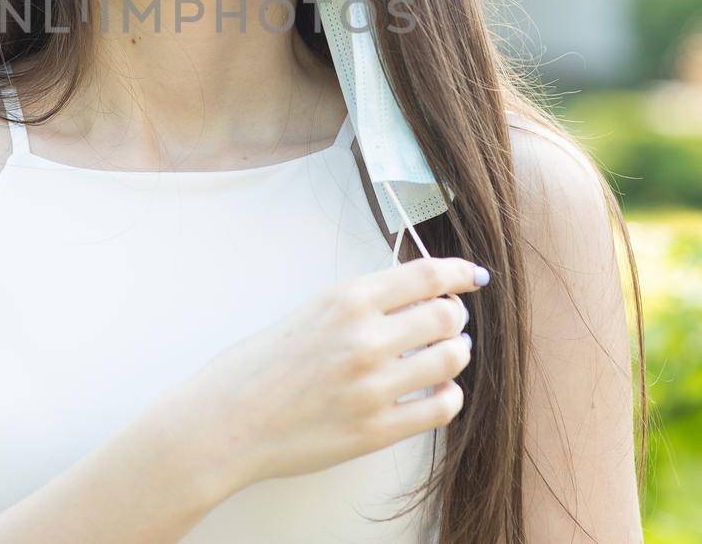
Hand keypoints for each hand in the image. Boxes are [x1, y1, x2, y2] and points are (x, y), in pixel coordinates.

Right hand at [179, 256, 481, 489]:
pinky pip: (442, 406)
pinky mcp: (378, 429)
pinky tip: (435, 391)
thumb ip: (362, 303)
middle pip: (447, 314)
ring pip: (452, 358)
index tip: (472, 275)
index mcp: (347, 300)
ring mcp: (374, 386)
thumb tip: (417, 293)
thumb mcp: (311, 312)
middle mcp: (366, 339)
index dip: (458, 271)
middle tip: (448, 322)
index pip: (426, 274)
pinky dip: (449, 395)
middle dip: (455, 316)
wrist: (229, 420)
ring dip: (455, 354)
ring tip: (443, 357)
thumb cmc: (261, 365)